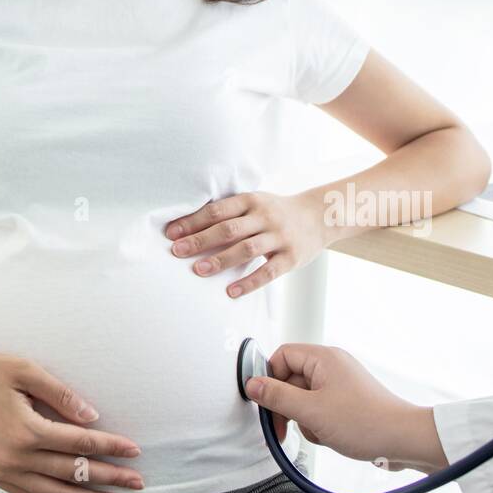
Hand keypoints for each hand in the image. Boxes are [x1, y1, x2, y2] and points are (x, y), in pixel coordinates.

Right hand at [0, 346, 145, 492]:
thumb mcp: (24, 371)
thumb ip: (60, 394)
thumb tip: (92, 417)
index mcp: (25, 429)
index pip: (79, 442)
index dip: (110, 447)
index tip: (134, 451)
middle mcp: (15, 457)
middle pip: (72, 473)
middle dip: (108, 479)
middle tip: (137, 483)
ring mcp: (3, 472)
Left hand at [164, 191, 324, 296]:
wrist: (320, 215)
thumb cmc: (278, 211)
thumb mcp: (256, 202)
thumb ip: (231, 212)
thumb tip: (191, 225)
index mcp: (251, 200)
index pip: (217, 210)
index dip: (193, 221)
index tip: (172, 232)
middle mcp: (264, 216)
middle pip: (228, 229)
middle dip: (200, 240)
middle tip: (177, 251)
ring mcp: (279, 237)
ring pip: (246, 249)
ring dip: (220, 260)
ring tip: (198, 270)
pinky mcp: (291, 257)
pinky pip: (268, 272)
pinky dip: (248, 282)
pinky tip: (231, 291)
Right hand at [245, 342, 447, 472]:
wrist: (405, 441)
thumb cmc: (365, 422)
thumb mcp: (311, 412)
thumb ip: (277, 397)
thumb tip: (252, 384)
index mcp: (323, 358)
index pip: (282, 356)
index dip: (270, 379)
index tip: (266, 403)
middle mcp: (332, 366)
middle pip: (291, 379)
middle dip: (287, 406)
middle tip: (284, 428)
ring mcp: (341, 385)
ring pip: (304, 398)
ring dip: (305, 419)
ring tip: (321, 432)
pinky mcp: (348, 402)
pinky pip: (320, 409)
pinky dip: (319, 425)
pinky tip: (331, 436)